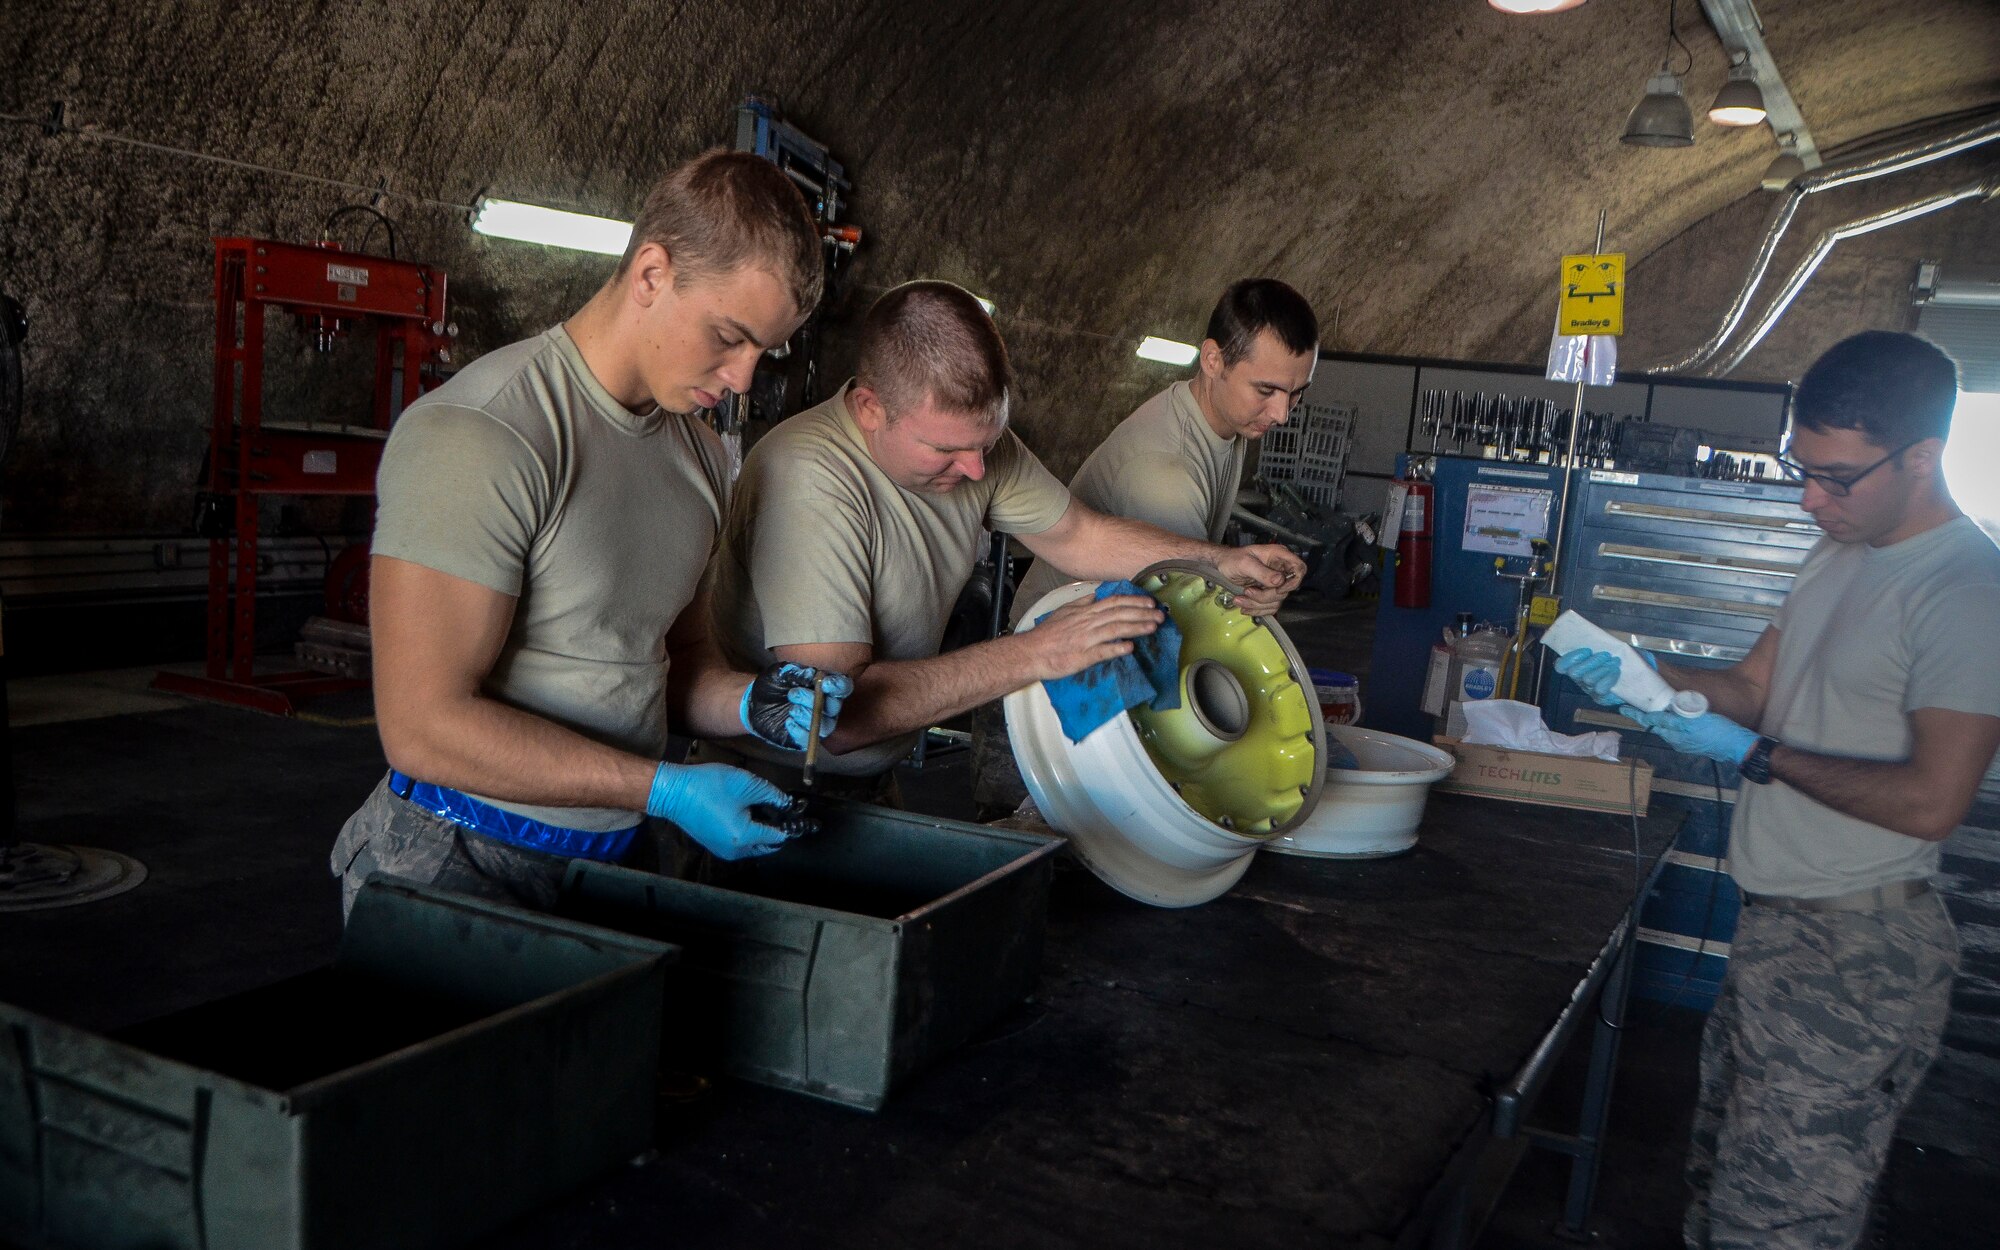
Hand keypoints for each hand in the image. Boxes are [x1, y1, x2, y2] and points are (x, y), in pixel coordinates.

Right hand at [646, 762, 791, 859]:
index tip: (800, 814)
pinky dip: (749, 832)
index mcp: (744, 837)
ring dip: (763, 831)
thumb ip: (772, 796)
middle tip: (783, 810)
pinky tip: (749, 813)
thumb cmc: (707, 786)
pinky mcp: (715, 845)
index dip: (792, 824)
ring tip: (766, 809)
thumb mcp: (746, 785)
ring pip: (754, 845)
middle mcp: (735, 850)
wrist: (674, 792)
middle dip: (778, 829)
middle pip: (768, 844)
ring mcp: (723, 850)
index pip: (779, 836)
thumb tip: (788, 804)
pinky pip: (741, 843)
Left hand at [739, 663, 853, 749]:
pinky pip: (810, 739)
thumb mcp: (781, 672)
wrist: (756, 702)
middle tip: (793, 693)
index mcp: (825, 686)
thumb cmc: (773, 684)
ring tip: (791, 709)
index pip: (843, 687)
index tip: (824, 683)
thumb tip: (812, 674)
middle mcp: (826, 706)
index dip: (838, 686)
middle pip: (835, 707)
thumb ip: (796, 672)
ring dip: (807, 717)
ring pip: (826, 726)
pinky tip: (788, 722)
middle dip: (814, 700)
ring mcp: (817, 723)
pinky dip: (799, 730)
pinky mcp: (805, 738)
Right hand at [1023, 593, 1162, 681]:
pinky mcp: (1083, 656)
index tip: (1150, 603)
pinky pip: (1102, 651)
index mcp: (1085, 612)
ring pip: (1115, 629)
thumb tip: (1096, 594)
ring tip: (1153, 627)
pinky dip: (1117, 648)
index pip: (1114, 602)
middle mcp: (1088, 623)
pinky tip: (1130, 648)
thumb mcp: (1065, 611)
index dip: (1134, 601)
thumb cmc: (1048, 634)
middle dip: (1142, 613)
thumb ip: (1083, 603)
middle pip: (1120, 614)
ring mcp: (1086, 639)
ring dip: (1136, 627)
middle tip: (1161, 615)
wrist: (1032, 652)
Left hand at [1212, 544, 1305, 615]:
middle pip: (1286, 590)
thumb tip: (1280, 581)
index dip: (1293, 581)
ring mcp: (1275, 583)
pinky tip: (1244, 606)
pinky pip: (1270, 607)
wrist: (1223, 566)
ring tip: (1239, 599)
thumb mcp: (1245, 563)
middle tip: (1247, 591)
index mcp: (1279, 556)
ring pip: (1277, 601)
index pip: (1299, 569)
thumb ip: (1262, 572)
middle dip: (1265, 596)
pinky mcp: (1268, 593)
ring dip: (1257, 604)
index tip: (1277, 589)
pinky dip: (1256, 610)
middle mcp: (1280, 569)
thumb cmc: (1233, 559)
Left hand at [1623, 705, 1757, 765]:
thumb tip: (1658, 714)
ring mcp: (1683, 744)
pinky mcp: (1690, 744)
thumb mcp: (1696, 720)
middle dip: (1644, 717)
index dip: (1637, 714)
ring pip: (1665, 730)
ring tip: (1647, 709)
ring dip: (1656, 721)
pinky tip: (1669, 719)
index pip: (1651, 722)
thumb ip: (1676, 717)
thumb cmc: (1718, 730)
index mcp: (1675, 733)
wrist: (1736, 746)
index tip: (1623, 708)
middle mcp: (1676, 740)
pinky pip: (1675, 733)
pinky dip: (1668, 725)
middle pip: (1656, 726)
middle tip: (1631, 706)